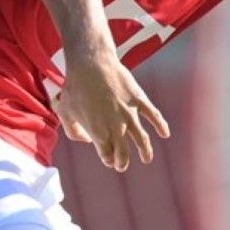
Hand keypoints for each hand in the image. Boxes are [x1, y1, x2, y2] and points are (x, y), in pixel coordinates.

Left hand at [55, 55, 170, 171]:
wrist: (91, 64)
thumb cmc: (75, 88)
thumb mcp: (65, 112)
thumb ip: (73, 131)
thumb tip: (86, 140)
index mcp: (98, 133)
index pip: (107, 155)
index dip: (109, 159)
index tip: (109, 160)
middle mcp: (116, 127)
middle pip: (123, 151)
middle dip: (123, 161)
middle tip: (122, 165)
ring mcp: (129, 114)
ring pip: (141, 139)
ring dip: (145, 151)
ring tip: (146, 159)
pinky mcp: (138, 100)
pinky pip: (153, 115)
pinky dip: (161, 125)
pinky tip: (165, 133)